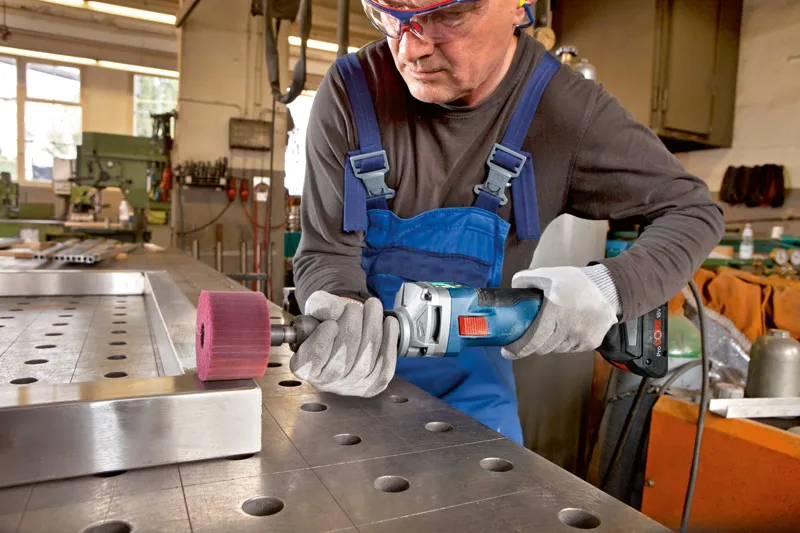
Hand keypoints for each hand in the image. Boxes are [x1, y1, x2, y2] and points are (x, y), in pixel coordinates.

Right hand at [289, 291, 398, 396]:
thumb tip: (335, 311)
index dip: (322, 343)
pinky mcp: (371, 386)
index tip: (331, 324)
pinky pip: (384, 368)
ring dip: (372, 328)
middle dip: (351, 328)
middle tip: (354, 307)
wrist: (348, 329)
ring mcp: (349, 386)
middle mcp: (325, 382)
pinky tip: (389, 322)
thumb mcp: (318, 307)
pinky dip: (389, 343)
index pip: (311, 361)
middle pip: (341, 360)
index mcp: (304, 366)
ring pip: (365, 362)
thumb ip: (321, 305)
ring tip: (373, 306)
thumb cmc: (329, 319)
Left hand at [501, 266, 618, 358]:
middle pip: (541, 348)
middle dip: (531, 345)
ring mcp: (580, 339)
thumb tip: (512, 291)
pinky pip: (570, 349)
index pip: (531, 341)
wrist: (609, 288)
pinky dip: (563, 343)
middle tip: (527, 337)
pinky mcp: (590, 343)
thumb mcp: (548, 275)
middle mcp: (567, 330)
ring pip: (555, 349)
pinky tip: (565, 329)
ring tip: (549, 329)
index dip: (516, 350)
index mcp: (554, 313)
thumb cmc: (575, 282)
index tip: (506, 352)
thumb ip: (526, 280)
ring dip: (548, 344)